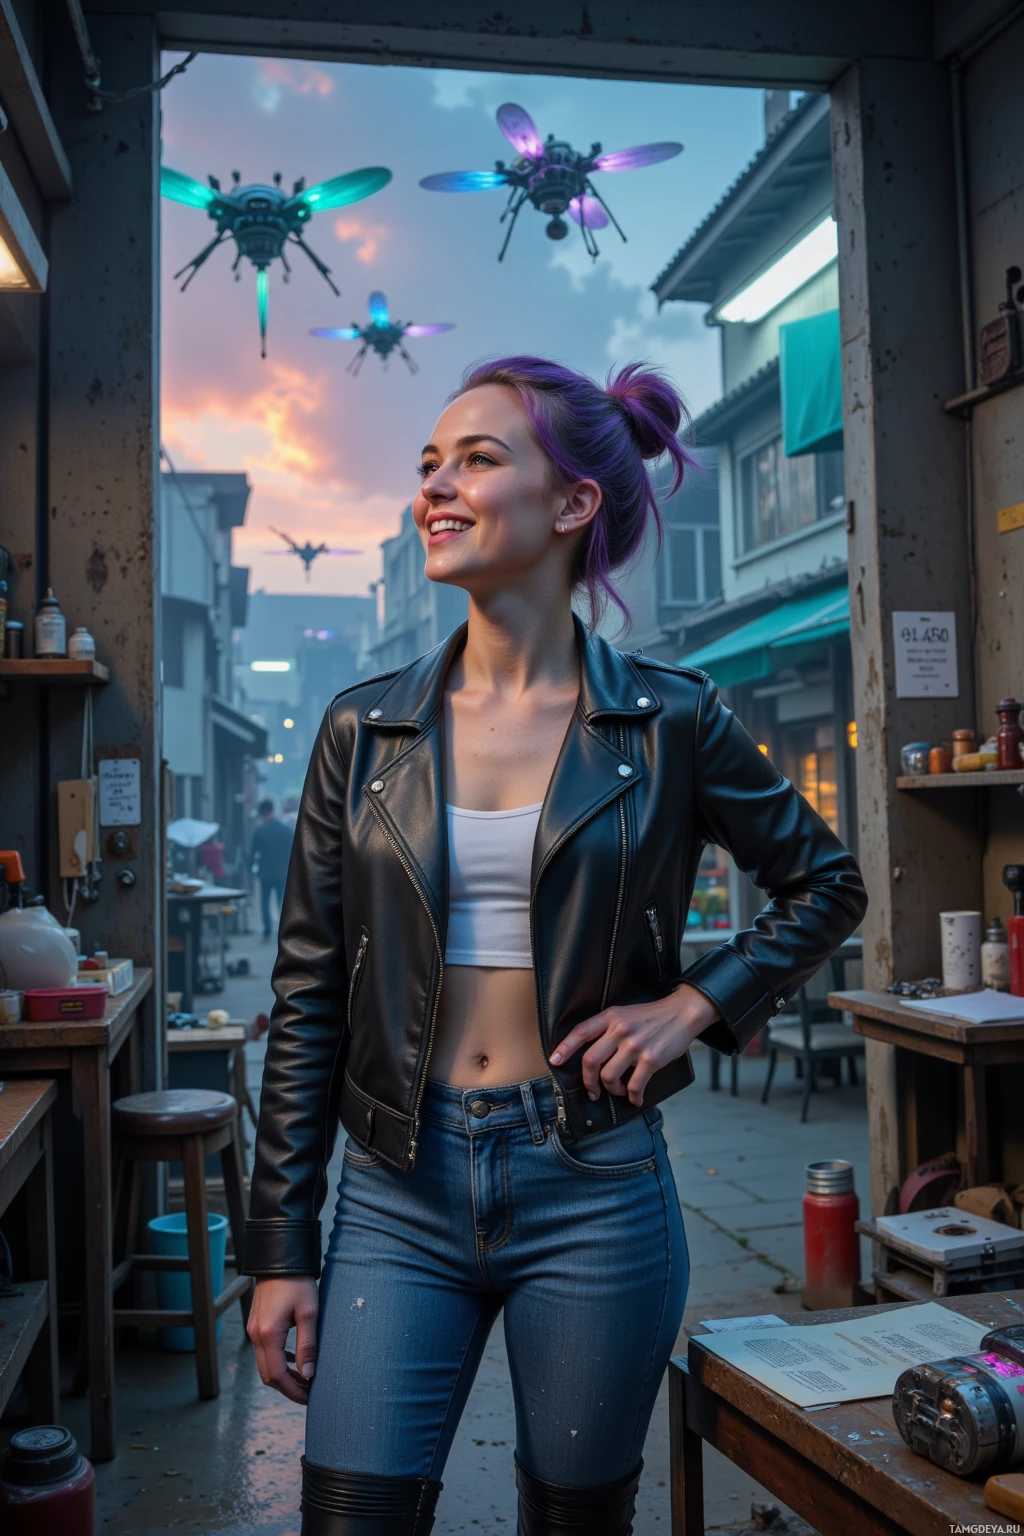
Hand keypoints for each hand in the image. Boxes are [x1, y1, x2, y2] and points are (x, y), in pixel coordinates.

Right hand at [247, 1276, 318, 1403]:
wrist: (280, 1256)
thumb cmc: (297, 1282)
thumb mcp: (309, 1312)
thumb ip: (308, 1345)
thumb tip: (308, 1375)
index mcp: (268, 1334)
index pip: (277, 1375)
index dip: (292, 1391)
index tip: (309, 1397)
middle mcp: (255, 1334)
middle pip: (267, 1375)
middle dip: (287, 1388)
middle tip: (308, 1392)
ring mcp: (253, 1329)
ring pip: (264, 1364)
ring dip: (282, 1376)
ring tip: (304, 1379)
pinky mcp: (256, 1323)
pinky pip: (264, 1351)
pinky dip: (277, 1361)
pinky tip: (294, 1360)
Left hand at [550, 984, 720, 1106]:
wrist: (682, 1013)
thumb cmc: (652, 1016)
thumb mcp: (625, 1013)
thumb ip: (607, 1028)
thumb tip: (590, 1052)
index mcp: (611, 1017)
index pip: (580, 1032)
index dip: (565, 1048)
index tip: (554, 1061)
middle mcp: (620, 1030)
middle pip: (591, 1061)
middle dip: (588, 1081)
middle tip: (592, 1091)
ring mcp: (635, 1045)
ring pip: (609, 1076)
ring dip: (611, 1089)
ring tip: (617, 1090)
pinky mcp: (650, 1060)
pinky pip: (634, 1085)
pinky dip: (633, 1096)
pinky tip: (635, 1098)